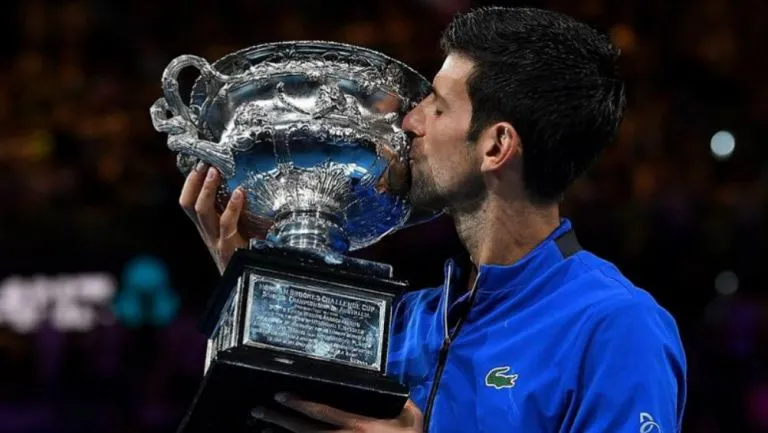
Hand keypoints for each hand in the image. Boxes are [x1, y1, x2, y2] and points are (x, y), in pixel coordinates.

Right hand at [179, 162, 247, 273]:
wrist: (245, 286)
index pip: (188, 203)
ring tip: (215, 172)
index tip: (199, 164)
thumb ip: (237, 214)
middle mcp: (206, 234)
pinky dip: (233, 207)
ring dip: (208, 190)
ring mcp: (215, 241)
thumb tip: (245, 187)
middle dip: (195, 182)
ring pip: (202, 212)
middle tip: (205, 164)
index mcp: (206, 229)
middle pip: (189, 205)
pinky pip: (226, 224)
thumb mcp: (237, 232)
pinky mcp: (229, 249)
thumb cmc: (245, 255)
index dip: (190, 183)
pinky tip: (240, 193)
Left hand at [251, 393, 422, 432]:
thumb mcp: (411, 415)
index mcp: (359, 426)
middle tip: (259, 411)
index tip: (281, 394)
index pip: (323, 412)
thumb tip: (383, 383)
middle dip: (280, 420)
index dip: (300, 404)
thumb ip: (397, 399)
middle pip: (305, 432)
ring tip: (264, 428)